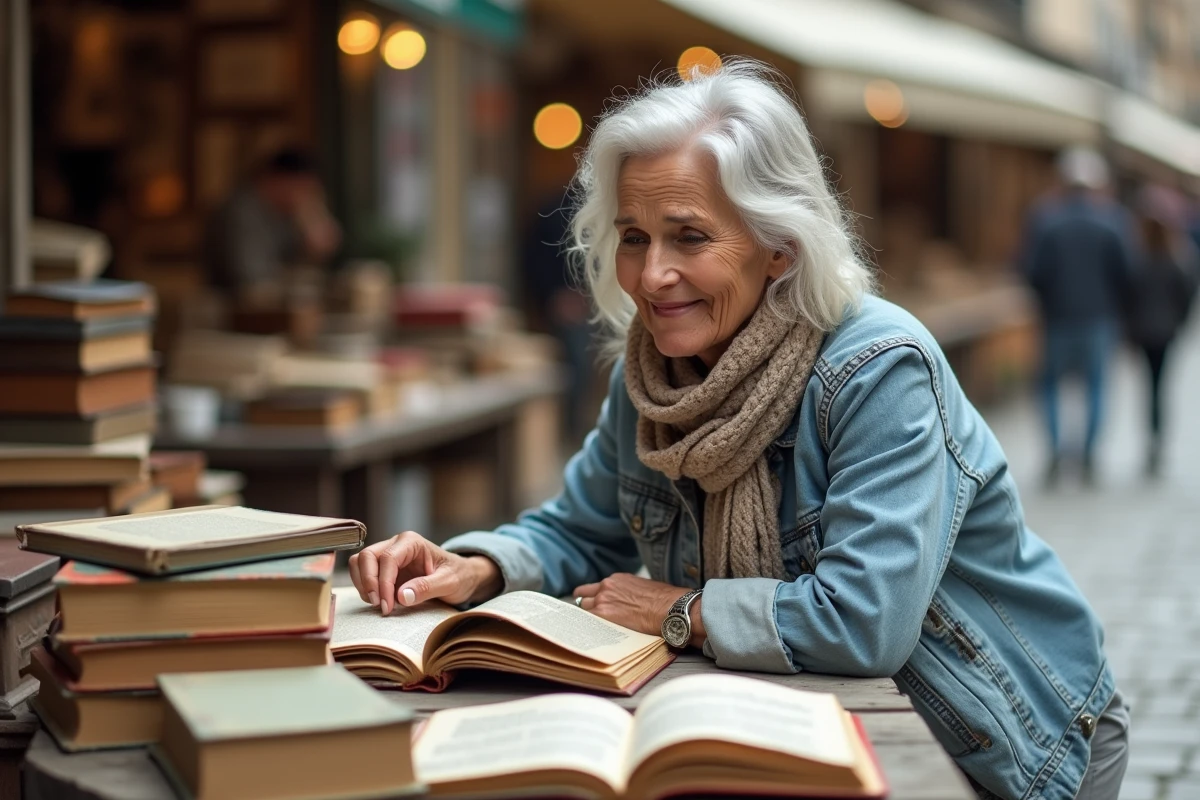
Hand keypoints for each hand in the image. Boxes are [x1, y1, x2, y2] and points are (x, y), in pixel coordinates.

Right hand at [348, 531, 501, 614]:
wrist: (462, 577)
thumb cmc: (458, 576)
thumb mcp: (449, 583)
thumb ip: (426, 588)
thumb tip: (400, 596)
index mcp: (411, 542)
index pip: (387, 558)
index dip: (383, 583)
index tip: (387, 606)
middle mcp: (396, 544)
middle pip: (366, 557)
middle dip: (368, 583)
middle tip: (379, 606)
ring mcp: (387, 555)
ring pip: (360, 563)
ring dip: (363, 585)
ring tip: (379, 605)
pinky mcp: (383, 568)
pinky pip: (363, 574)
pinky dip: (365, 588)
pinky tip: (380, 601)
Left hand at [572, 574, 701, 641]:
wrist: (670, 608)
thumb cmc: (663, 601)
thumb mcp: (641, 588)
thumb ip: (625, 592)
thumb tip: (623, 603)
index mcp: (616, 580)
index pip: (593, 588)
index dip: (591, 599)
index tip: (591, 606)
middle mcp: (606, 587)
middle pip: (582, 597)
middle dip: (585, 608)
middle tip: (587, 618)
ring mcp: (602, 601)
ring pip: (583, 610)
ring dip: (586, 619)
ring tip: (588, 629)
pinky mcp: (602, 615)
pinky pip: (586, 622)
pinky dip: (587, 628)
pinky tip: (589, 635)